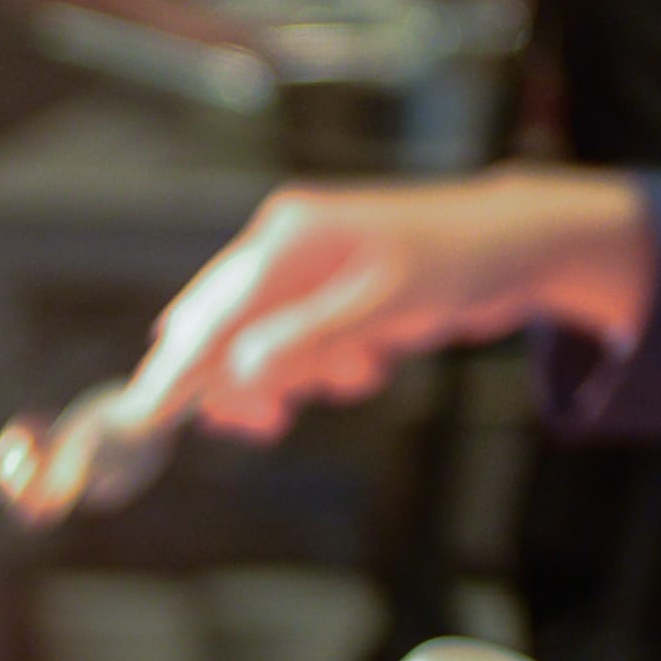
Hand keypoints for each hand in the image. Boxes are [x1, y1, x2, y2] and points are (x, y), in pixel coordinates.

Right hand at [111, 171, 658, 442]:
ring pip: (261, 349)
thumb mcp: (386, 305)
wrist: (515, 244)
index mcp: (287, 236)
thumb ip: (310, 337)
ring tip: (360, 371)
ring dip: (301, 377)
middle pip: (222, 333)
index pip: (211, 313)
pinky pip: (296, 350)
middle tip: (270, 423)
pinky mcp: (322, 295)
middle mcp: (282, 248)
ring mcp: (301, 272)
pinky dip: (325, 369)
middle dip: (246, 383)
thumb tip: (241, 370)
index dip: (174, 368)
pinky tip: (370, 360)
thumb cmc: (456, 260)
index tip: (144, 416)